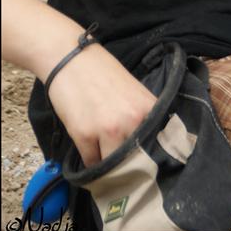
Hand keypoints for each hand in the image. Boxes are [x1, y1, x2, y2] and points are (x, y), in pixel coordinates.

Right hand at [45, 46, 157, 166]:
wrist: (72, 60)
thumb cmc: (104, 75)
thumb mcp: (136, 94)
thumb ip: (143, 118)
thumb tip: (148, 148)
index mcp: (150, 109)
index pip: (157, 147)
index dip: (151, 160)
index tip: (146, 166)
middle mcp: (133, 120)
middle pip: (135, 160)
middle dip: (129, 167)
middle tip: (124, 170)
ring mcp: (108, 129)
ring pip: (113, 165)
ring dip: (108, 167)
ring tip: (106, 162)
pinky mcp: (84, 134)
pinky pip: (91, 161)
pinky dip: (91, 163)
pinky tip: (91, 155)